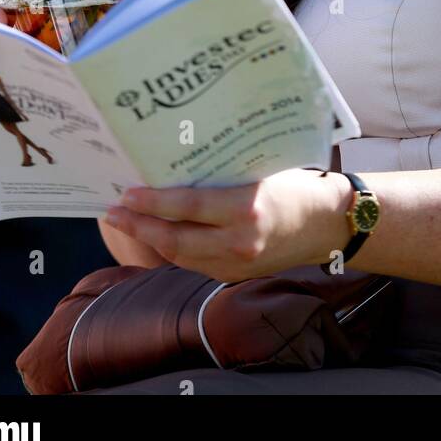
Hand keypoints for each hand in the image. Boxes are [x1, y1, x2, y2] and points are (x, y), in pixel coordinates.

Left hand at [102, 167, 350, 283]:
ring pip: (181, 256)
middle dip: (138, 226)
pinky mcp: (236, 274)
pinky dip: (173, 248)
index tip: (126, 194)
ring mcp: (237, 264)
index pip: (186, 208)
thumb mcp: (260, 170)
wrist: (327, 223)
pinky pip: (195, 262)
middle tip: (113, 212)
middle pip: (175, 239)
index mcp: (245, 209)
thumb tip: (176, 165)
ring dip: (150, 239)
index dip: (151, 203)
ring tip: (128, 222)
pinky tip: (159, 234)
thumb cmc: (296, 185)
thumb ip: (221, 175)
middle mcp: (239, 242)